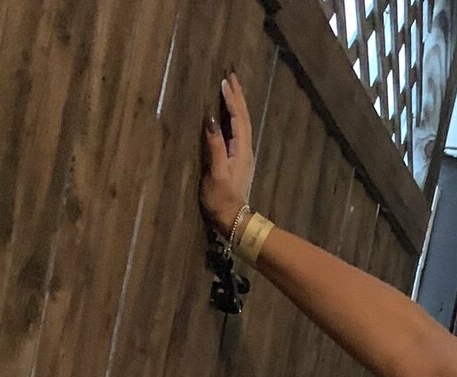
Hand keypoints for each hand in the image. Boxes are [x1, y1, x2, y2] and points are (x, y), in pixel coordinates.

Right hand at [199, 71, 254, 239]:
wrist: (232, 220)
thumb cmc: (222, 199)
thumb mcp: (217, 173)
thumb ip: (215, 146)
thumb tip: (211, 119)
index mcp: (241, 151)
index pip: (238, 119)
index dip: (232, 100)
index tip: (225, 81)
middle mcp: (245, 150)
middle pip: (243, 118)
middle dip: (238, 97)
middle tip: (232, 77)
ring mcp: (243, 156)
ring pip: (242, 124)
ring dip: (238, 106)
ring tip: (232, 90)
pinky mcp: (238, 161)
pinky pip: (239, 132)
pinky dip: (235, 118)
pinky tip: (231, 115)